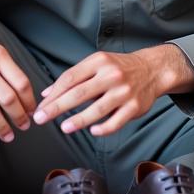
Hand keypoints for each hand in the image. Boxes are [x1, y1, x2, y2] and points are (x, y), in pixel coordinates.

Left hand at [32, 45, 193, 136]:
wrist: (152, 69)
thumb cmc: (119, 68)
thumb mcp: (96, 64)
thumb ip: (73, 77)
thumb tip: (47, 94)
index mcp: (99, 61)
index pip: (70, 78)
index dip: (53, 94)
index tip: (40, 106)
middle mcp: (111, 75)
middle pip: (79, 93)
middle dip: (57, 107)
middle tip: (41, 118)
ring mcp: (124, 92)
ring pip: (97, 109)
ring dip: (79, 120)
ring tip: (64, 128)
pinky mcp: (135, 107)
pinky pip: (116, 121)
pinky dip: (104, 128)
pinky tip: (93, 131)